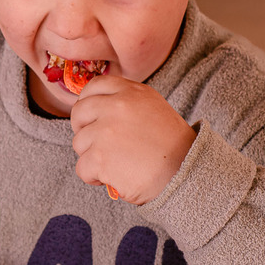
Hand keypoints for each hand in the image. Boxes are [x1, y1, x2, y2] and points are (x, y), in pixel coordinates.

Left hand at [69, 75, 195, 204]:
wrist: (185, 174)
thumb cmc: (172, 148)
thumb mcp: (153, 109)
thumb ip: (127, 103)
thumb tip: (95, 106)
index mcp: (132, 92)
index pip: (94, 86)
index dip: (87, 102)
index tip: (90, 117)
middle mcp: (117, 106)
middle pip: (79, 113)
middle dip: (83, 130)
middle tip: (97, 145)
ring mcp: (106, 131)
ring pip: (79, 143)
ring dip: (91, 157)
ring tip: (115, 164)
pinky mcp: (100, 157)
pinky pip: (82, 168)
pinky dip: (93, 177)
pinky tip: (111, 178)